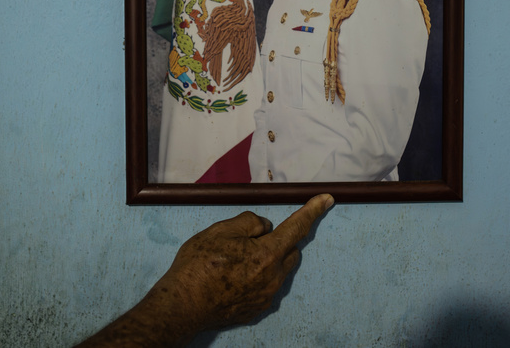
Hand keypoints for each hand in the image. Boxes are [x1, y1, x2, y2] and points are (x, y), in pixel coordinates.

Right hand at [150, 193, 334, 331]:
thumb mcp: (221, 230)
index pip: (297, 227)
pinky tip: (232, 278)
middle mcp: (273, 278)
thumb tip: (264, 227)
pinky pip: (266, 287)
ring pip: (278, 270)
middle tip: (249, 239)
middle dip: (280, 240)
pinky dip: (257, 277)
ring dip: (268, 260)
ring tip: (234, 260)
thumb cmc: (198, 265)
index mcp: (267, 255)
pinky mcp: (257, 310)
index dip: (313, 211)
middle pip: (290, 251)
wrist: (182, 306)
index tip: (328, 199)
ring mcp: (266, 297)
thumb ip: (250, 223)